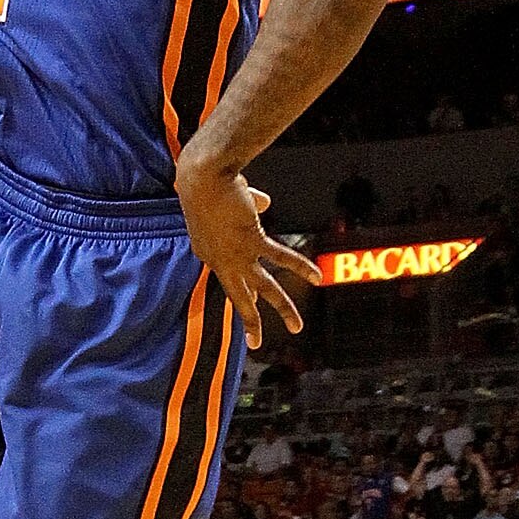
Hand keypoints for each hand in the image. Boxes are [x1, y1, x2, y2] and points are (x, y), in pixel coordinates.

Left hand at [174, 159, 320, 350]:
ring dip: (282, 308)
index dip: (243, 283)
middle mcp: (220, 260)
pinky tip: (316, 277)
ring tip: (297, 327)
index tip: (249, 294)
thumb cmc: (207, 181)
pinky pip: (281, 258)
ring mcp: (236, 254)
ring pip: (263, 288)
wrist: (202, 176)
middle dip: (250, 321)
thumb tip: (265, 201)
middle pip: (240, 297)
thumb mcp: (226, 198)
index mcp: (208, 252)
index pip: (230, 275)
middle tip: (256, 343)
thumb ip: (247, 202)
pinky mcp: (251, 241)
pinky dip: (300, 266)